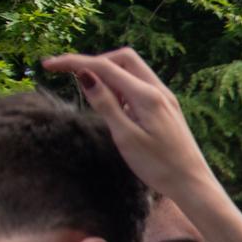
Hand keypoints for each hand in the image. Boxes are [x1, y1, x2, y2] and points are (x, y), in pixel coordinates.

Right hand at [39, 48, 217, 204]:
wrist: (193, 184)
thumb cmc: (159, 166)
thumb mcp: (125, 136)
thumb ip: (105, 103)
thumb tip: (84, 75)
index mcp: (147, 96)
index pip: (104, 66)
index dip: (73, 62)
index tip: (48, 65)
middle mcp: (159, 91)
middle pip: (122, 58)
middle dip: (95, 62)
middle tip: (74, 79)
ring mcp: (165, 98)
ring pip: (132, 71)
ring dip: (110, 76)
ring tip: (97, 101)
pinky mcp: (166, 108)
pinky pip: (141, 86)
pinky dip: (122, 88)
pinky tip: (116, 109)